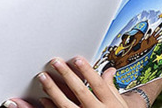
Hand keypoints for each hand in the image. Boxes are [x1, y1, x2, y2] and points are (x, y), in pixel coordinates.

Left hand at [5, 57, 126, 107]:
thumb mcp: (119, 104)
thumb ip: (111, 88)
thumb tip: (109, 70)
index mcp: (109, 103)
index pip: (98, 85)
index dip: (88, 71)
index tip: (77, 59)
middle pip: (80, 91)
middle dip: (67, 75)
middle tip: (55, 62)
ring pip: (66, 104)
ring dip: (53, 90)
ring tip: (43, 77)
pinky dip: (50, 107)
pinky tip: (42, 99)